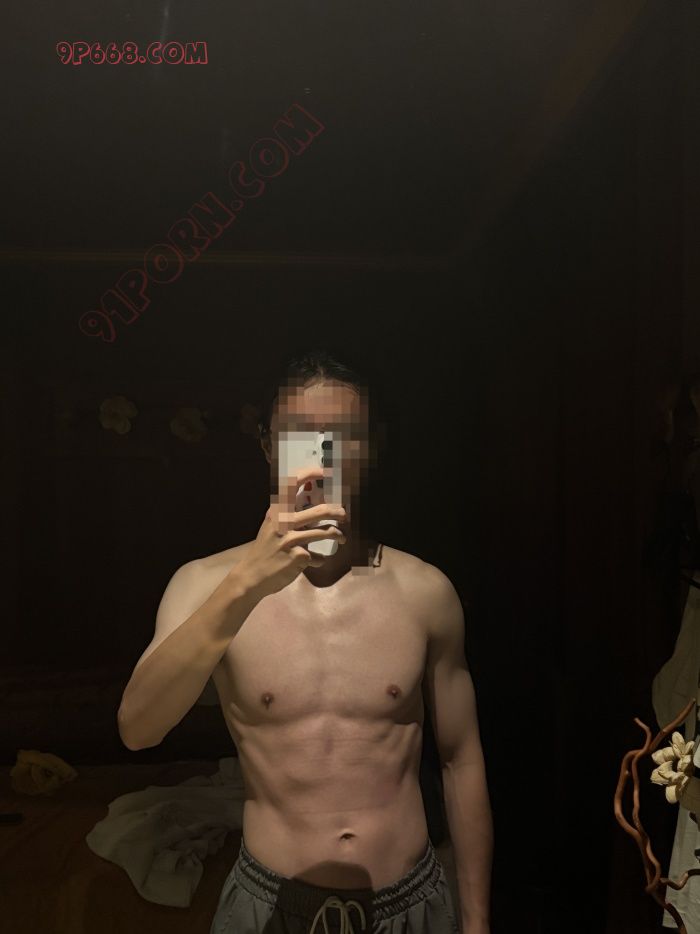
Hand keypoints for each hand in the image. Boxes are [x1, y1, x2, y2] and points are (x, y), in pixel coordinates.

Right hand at [235, 467, 346, 597]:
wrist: (251, 576)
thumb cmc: (265, 549)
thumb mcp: (273, 525)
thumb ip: (290, 513)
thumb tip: (314, 496)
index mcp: (277, 510)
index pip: (293, 483)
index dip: (312, 474)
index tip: (328, 472)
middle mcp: (284, 521)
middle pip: (321, 511)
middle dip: (338, 513)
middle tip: (344, 516)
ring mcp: (292, 539)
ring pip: (326, 532)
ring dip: (338, 535)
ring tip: (341, 538)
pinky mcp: (298, 557)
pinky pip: (319, 556)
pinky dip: (320, 559)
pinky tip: (317, 561)